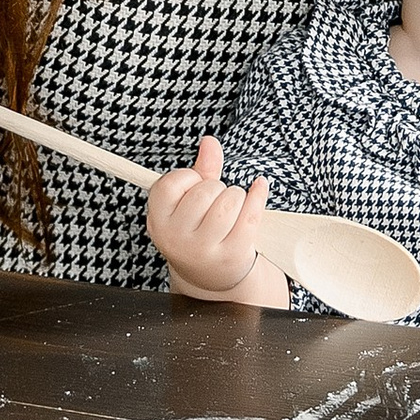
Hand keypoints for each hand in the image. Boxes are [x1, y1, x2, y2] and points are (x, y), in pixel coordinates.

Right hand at [145, 135, 286, 308]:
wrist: (209, 277)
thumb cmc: (198, 231)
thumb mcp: (188, 202)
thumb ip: (200, 170)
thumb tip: (210, 142)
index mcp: (159, 221)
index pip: (172, 183)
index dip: (189, 179)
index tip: (194, 187)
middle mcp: (177, 238)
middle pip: (205, 191)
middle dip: (217, 188)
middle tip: (216, 201)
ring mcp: (204, 250)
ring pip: (229, 201)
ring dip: (237, 195)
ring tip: (232, 205)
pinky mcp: (231, 255)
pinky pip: (251, 214)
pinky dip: (259, 195)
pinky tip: (259, 188)